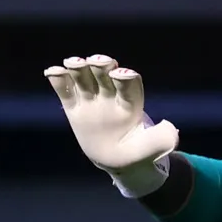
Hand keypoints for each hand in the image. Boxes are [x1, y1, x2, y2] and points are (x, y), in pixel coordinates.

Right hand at [45, 54, 179, 196]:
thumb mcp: (152, 150)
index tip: (122, 74)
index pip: (129, 85)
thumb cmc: (137, 154)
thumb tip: (170, 126)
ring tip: (71, 62)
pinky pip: (65, 91)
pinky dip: (59, 80)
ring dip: (78, 67)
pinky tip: (51, 72)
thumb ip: (162, 139)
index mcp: (131, 103)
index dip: (126, 77)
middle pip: (105, 74)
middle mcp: (111, 96)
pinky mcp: (75, 107)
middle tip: (97, 61)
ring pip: (84, 77)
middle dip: (102, 65)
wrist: (117, 161)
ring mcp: (92, 100)